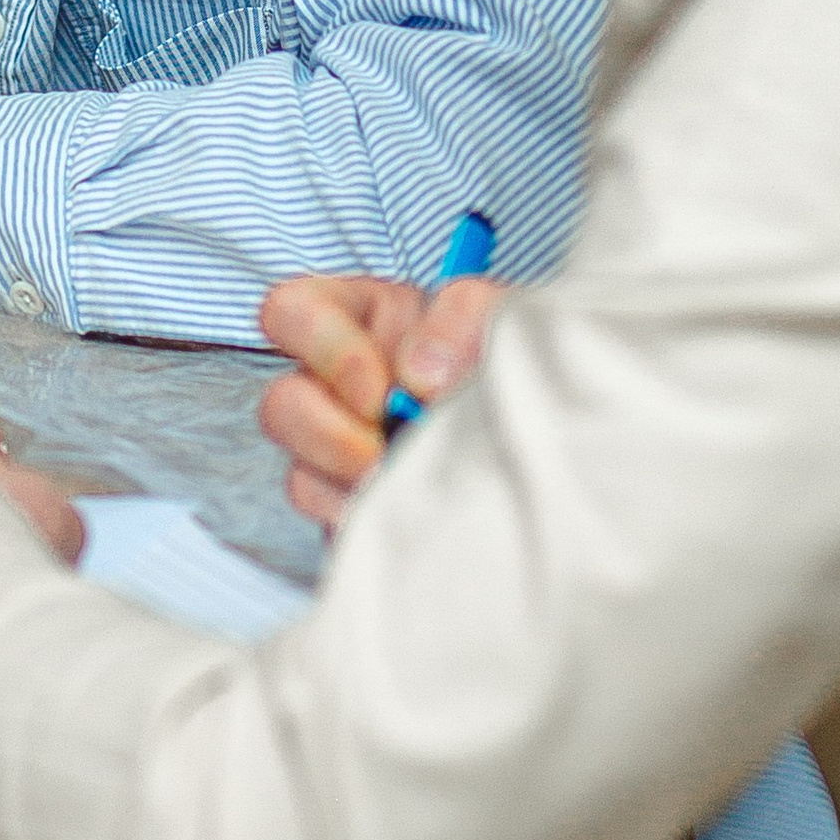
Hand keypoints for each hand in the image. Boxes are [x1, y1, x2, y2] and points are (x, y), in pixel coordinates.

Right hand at [258, 271, 502, 534]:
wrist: (558, 442)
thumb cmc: (518, 361)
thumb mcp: (500, 316)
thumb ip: (463, 317)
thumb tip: (420, 374)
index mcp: (363, 320)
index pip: (292, 312)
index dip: (322, 349)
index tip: (379, 389)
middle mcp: (341, 386)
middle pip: (281, 404)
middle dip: (330, 435)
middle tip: (386, 450)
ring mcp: (343, 453)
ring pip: (299, 474)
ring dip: (352, 485)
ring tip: (408, 481)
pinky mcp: (358, 508)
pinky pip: (334, 526)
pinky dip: (369, 523)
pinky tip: (412, 511)